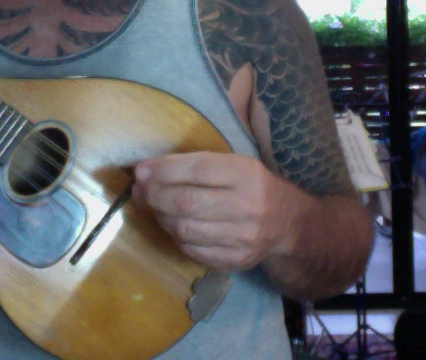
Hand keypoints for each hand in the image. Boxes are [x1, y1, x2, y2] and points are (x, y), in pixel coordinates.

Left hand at [133, 152, 289, 271]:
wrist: (285, 223)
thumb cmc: (249, 186)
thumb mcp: (232, 165)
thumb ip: (193, 165)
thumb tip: (145, 172)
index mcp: (246, 174)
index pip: (197, 170)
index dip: (164, 170)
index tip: (141, 171)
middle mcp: (247, 206)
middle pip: (187, 202)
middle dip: (156, 196)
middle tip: (142, 191)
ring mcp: (242, 237)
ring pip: (185, 229)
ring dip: (162, 217)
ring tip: (157, 208)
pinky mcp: (235, 260)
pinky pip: (192, 250)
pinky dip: (176, 237)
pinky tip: (175, 225)